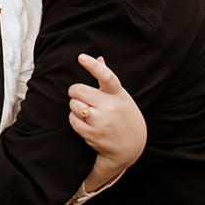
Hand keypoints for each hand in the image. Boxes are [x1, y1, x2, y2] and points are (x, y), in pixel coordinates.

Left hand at [69, 53, 146, 181]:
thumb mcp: (121, 97)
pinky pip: (73, 120)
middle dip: (75, 91)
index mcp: (118, 95)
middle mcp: (111, 107)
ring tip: (85, 111)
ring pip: (74, 105)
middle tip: (79, 95)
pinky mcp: (93, 134)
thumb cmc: (123, 116)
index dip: (93, 66)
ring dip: (75, 106)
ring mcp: (102, 122)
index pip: (106, 77)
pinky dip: (74, 119)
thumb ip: (107, 79)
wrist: (131, 148)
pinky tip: (84, 121)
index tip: (81, 57)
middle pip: (79, 90)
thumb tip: (100, 58)